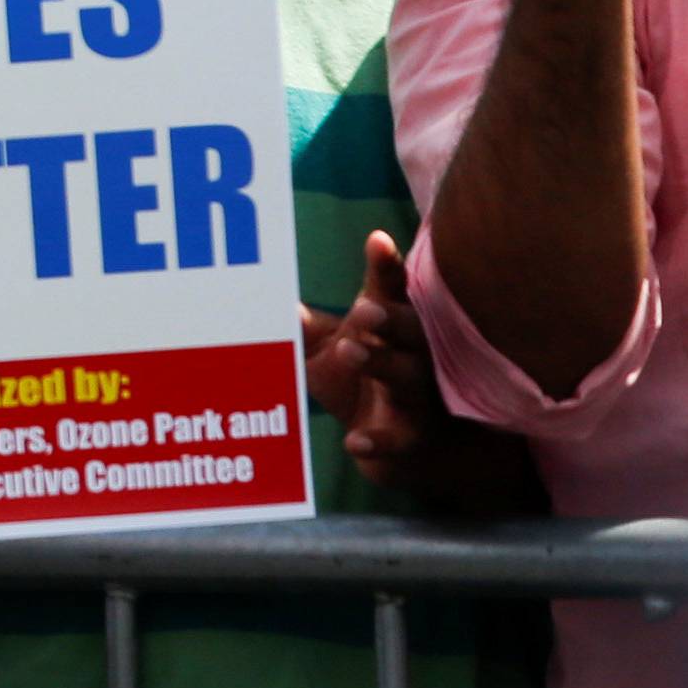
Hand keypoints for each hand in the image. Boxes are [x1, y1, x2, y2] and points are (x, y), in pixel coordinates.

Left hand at [302, 232, 435, 480]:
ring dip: (381, 363)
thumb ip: (304, 325)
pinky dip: (378, 442)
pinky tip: (354, 441)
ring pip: (408, 378)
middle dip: (390, 317)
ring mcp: (416, 397)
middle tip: (365, 307)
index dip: (386, 265)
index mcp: (390, 324)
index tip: (377, 239)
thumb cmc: (359, 381)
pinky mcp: (412, 438)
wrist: (399, 449)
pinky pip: (399, 440)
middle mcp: (413, 355)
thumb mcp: (328, 349)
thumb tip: (271, 296)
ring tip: (349, 350)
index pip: (391, 289)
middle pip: (410, 330)